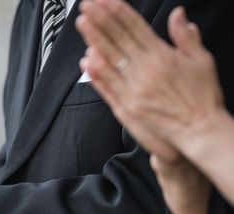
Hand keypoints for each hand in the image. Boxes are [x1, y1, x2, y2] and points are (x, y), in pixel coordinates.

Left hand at [76, 0, 225, 161]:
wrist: (200, 130)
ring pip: (110, 59)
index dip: (119, 12)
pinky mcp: (128, 107)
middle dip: (102, 20)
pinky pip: (109, 86)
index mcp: (163, 56)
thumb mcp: (201, 61)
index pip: (136, 28)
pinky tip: (86, 59)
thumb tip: (177, 14)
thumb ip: (186, 37)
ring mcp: (135, 89)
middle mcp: (147, 70)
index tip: (105, 0)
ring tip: (83, 23)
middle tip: (87, 5)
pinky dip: (97, 72)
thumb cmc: (202, 96)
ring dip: (95, 40)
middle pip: (120, 39)